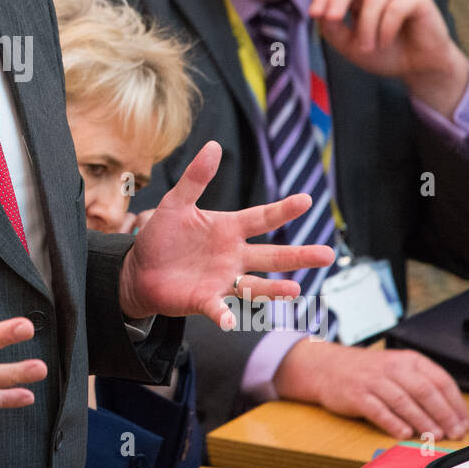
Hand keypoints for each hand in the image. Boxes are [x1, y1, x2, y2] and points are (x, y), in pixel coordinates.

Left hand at [118, 141, 334, 325]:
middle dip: (299, 256)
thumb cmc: (161, 236)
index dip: (283, 210)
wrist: (139, 270)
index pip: (262, 218)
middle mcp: (233, 256)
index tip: (307, 200)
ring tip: (295, 290)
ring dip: (273, 290)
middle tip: (328, 254)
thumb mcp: (175, 203)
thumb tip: (213, 146)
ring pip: (255, 285)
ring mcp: (222, 280)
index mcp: (229, 229)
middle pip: (272, 256)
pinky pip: (218, 308)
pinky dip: (224, 315)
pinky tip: (229, 321)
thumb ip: (195, 178)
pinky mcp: (205, 300)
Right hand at [273, 340, 468, 440]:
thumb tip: (450, 412)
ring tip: (435, 435)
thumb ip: (422, 383)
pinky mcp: (357, 395)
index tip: (463, 421)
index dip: (455, 403)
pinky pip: (378, 410)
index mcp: (408, 360)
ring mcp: (373, 381)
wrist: (327, 367)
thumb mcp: (397, 367)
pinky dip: (393, 423)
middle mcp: (391, 368)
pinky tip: (404, 433)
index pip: (439, 380)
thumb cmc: (368, 371)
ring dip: (422, 421)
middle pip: (424, 391)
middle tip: (455, 432)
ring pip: (403, 402)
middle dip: (444, 414)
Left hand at [310, 0, 468, 117]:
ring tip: (369, 48)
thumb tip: (323, 13)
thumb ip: (334, 29)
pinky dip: (386, 28)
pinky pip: (396, 6)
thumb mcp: (351, 45)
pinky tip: (386, 41)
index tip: (313, 14)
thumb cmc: (385, 53)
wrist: (418, 68)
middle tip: (332, 19)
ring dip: (367, 28)